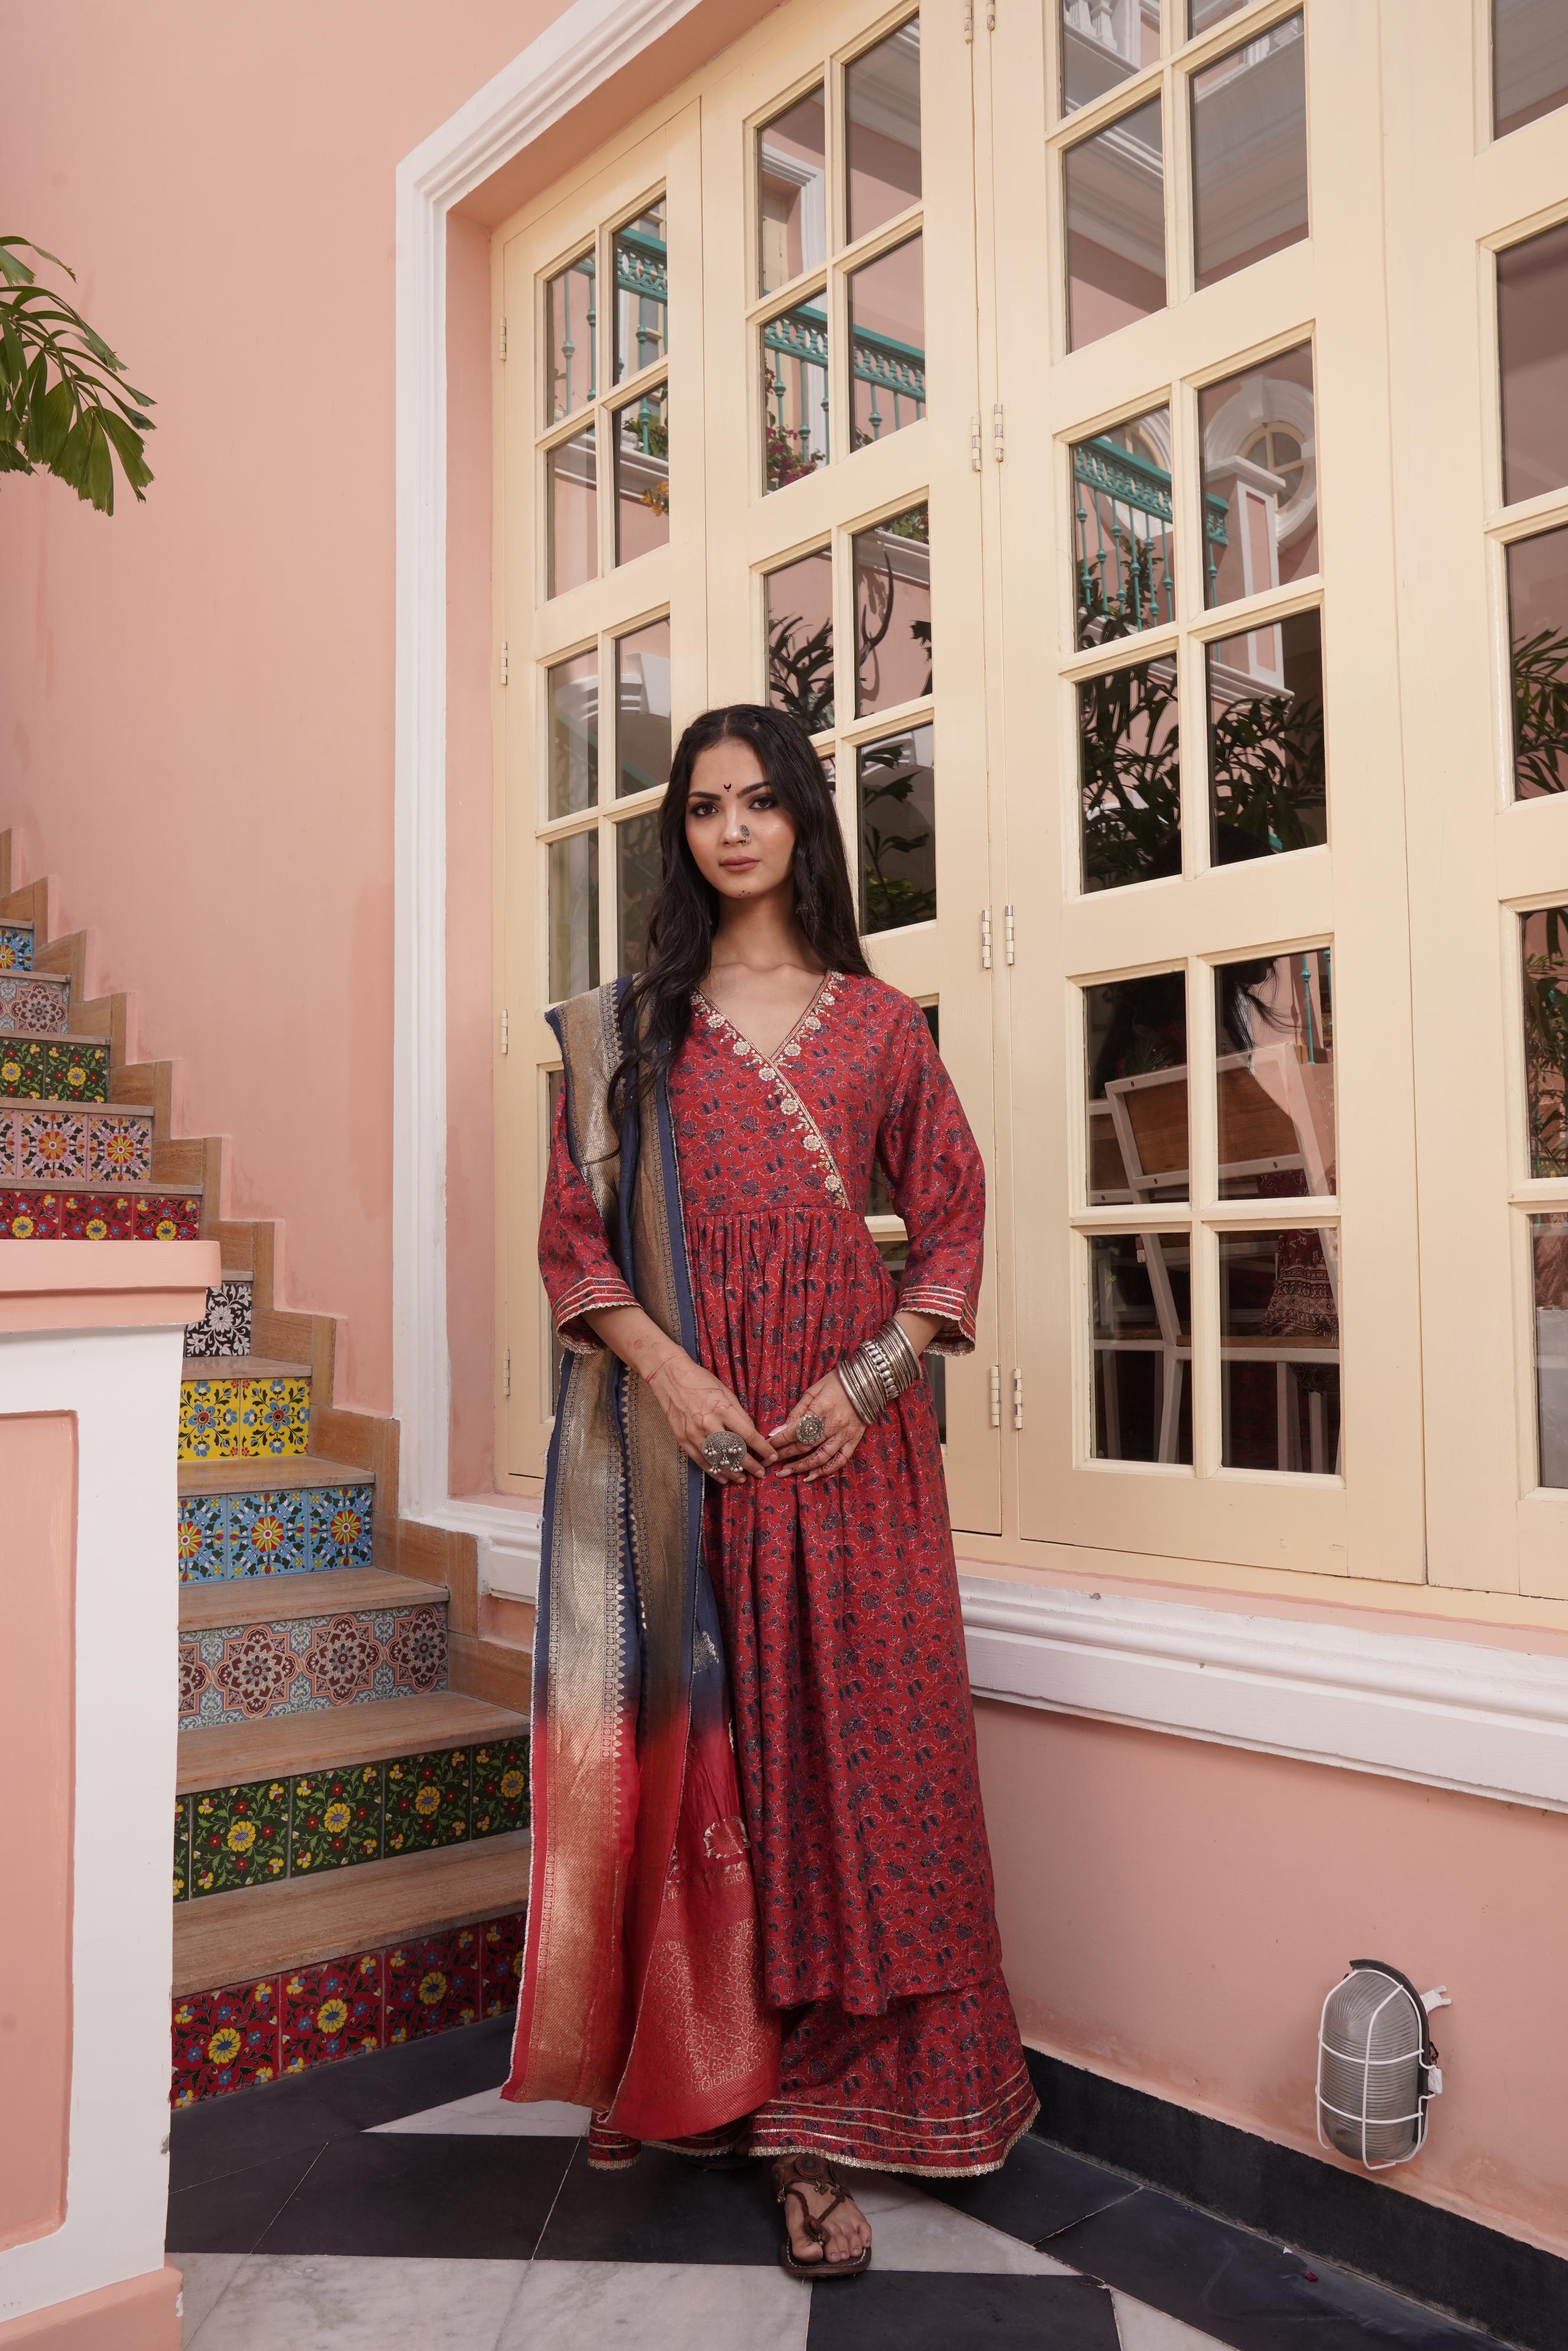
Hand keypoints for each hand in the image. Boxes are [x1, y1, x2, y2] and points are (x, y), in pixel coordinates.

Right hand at [646, 1347, 775, 1482]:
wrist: (670, 1376)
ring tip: (743, 1478)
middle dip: (750, 1465)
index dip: (762, 1448)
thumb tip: (750, 1433)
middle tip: (760, 1473)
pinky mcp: (682, 1438)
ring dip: (732, 1472)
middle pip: (734, 1451)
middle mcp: (708, 1423)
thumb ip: (738, 1414)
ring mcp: (694, 1433)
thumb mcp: (726, 1392)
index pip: (748, 1434)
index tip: (771, 1456)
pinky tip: (723, 1477)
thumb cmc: (701, 1381)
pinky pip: (700, 1460)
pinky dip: (713, 1470)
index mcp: (723, 1408)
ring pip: (717, 1459)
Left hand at [768, 1367, 869, 1482]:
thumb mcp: (813, 1390)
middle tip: (768, 1462)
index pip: (794, 1431)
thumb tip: (780, 1430)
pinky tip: (811, 1476)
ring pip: (820, 1458)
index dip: (778, 1441)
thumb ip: (797, 1411)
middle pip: (804, 1446)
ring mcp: (844, 1435)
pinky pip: (840, 1460)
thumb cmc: (837, 1382)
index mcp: (820, 1410)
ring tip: (785, 1472)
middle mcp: (832, 1425)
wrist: (868, 1381)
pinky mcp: (854, 1440)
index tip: (765, 1447)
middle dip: (784, 1455)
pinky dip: (826, 1471)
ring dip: (801, 1467)